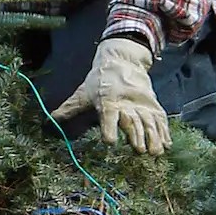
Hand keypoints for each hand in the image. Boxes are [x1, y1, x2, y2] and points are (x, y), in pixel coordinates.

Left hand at [52, 35, 170, 155]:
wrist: (122, 61)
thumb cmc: (99, 81)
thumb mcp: (82, 93)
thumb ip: (68, 109)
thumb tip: (49, 121)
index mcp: (107, 100)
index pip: (108, 115)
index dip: (108, 128)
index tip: (109, 142)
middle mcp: (126, 103)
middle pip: (132, 121)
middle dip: (136, 136)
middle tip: (139, 151)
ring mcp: (141, 104)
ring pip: (148, 122)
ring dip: (153, 137)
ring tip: (155, 153)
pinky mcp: (152, 104)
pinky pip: (160, 119)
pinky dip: (164, 132)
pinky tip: (166, 145)